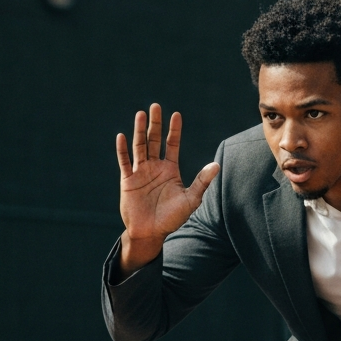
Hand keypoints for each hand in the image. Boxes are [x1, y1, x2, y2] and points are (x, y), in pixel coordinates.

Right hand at [116, 104, 219, 273]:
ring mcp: (140, 173)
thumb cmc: (172, 218)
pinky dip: (123, 150)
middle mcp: (155, 168)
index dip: (174, 130)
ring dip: (140, 131)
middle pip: (154, 140)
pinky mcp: (128, 181)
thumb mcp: (190, 199)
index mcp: (170, 170)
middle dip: (155, 124)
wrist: (151, 233)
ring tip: (141, 114)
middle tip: (155, 107)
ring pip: (139, 147)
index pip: (172, 145)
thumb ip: (202, 182)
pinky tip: (122, 136)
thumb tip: (217, 165)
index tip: (176, 115)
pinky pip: (125, 162)